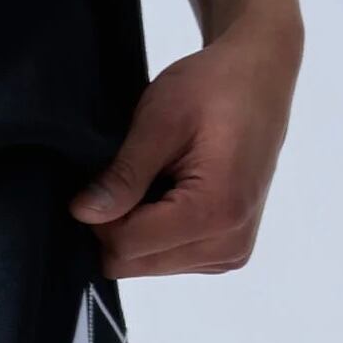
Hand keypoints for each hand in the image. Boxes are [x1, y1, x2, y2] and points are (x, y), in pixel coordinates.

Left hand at [72, 15, 300, 279]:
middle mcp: (228, 245)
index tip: (105, 177)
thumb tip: (82, 214)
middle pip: (134, 264)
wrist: (260, 76)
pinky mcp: (228, 253)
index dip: (101, 217)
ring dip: (138, 229)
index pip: (126, 247)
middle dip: (119, 226)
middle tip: (131, 176)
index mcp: (216, 212)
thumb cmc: (214, 86)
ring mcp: (230, 254)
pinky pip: (169, 260)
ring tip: (158, 180)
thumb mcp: (160, 119)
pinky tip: (171, 193)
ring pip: (147, 265)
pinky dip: (158, 233)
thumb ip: (123, 174)